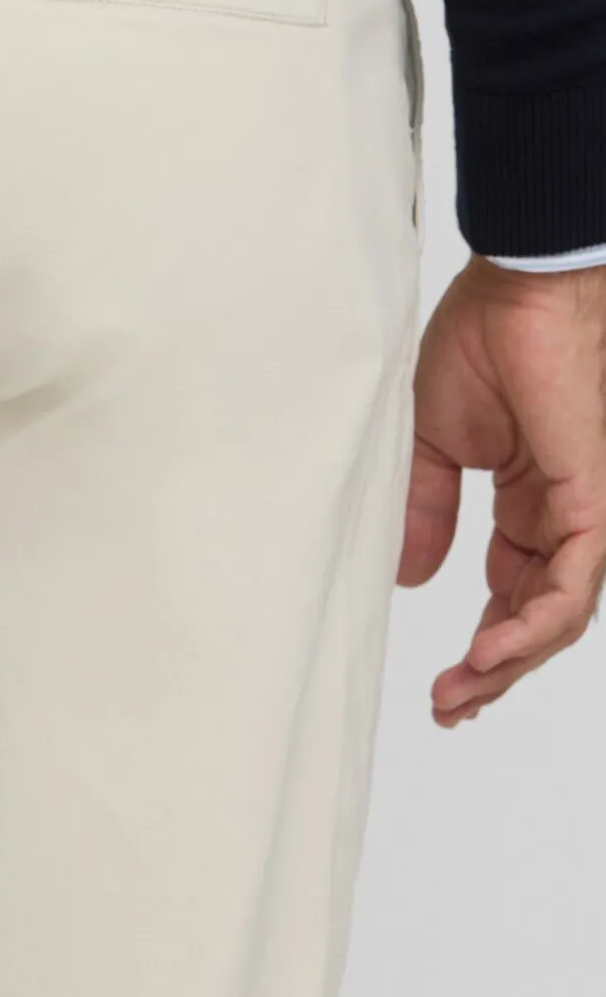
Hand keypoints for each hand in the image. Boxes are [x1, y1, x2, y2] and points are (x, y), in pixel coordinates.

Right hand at [400, 255, 605, 726]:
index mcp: (531, 500)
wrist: (516, 291)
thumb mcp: (431, 443)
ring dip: (510, 662)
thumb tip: (409, 576)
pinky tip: (491, 653)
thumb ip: (425, 510)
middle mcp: (564, 514)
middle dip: (495, 670)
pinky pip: (572, 587)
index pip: (515, 592)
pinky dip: (533, 627)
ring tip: (461, 691)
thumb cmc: (480, 342)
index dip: (484, 643)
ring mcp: (584, 511)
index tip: (444, 683)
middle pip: (540, 617)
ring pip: (561, 616)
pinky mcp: (592, 502)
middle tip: (450, 705)